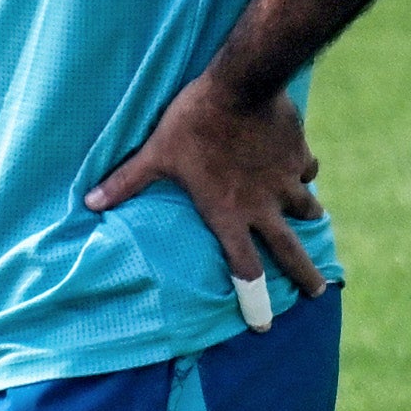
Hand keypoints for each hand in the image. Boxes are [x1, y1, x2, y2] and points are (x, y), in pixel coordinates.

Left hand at [86, 70, 325, 309]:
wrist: (242, 86)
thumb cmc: (192, 124)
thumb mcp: (155, 155)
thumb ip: (127, 183)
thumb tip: (91, 202)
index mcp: (228, 213)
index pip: (244, 268)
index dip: (254, 299)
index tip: (263, 323)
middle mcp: (263, 205)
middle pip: (290, 250)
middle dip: (306, 274)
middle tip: (320, 291)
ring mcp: (286, 181)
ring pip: (307, 208)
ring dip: (309, 216)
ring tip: (312, 219)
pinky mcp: (300, 155)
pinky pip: (308, 171)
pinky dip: (304, 173)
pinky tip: (300, 168)